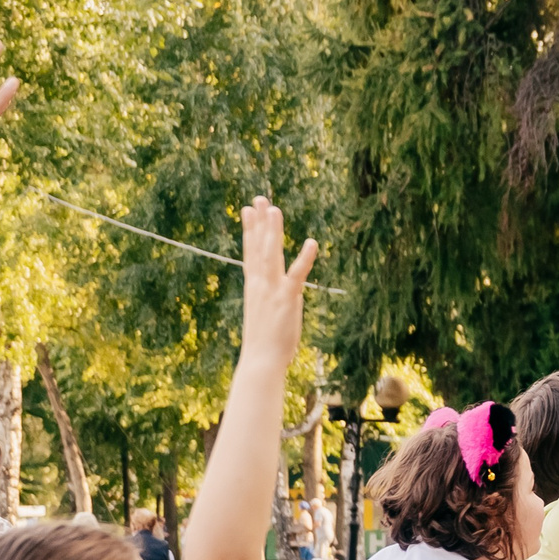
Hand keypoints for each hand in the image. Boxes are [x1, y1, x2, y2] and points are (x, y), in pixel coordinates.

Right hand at [239, 199, 318, 359]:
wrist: (260, 361)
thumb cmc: (264, 343)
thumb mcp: (265, 315)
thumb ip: (272, 299)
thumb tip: (283, 293)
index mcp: (254, 287)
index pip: (250, 252)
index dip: (249, 230)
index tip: (246, 209)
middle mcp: (260, 284)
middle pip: (259, 247)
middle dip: (259, 222)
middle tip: (259, 198)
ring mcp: (272, 290)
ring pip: (272, 255)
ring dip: (273, 232)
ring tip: (275, 209)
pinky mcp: (287, 298)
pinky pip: (297, 274)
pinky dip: (305, 258)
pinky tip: (312, 242)